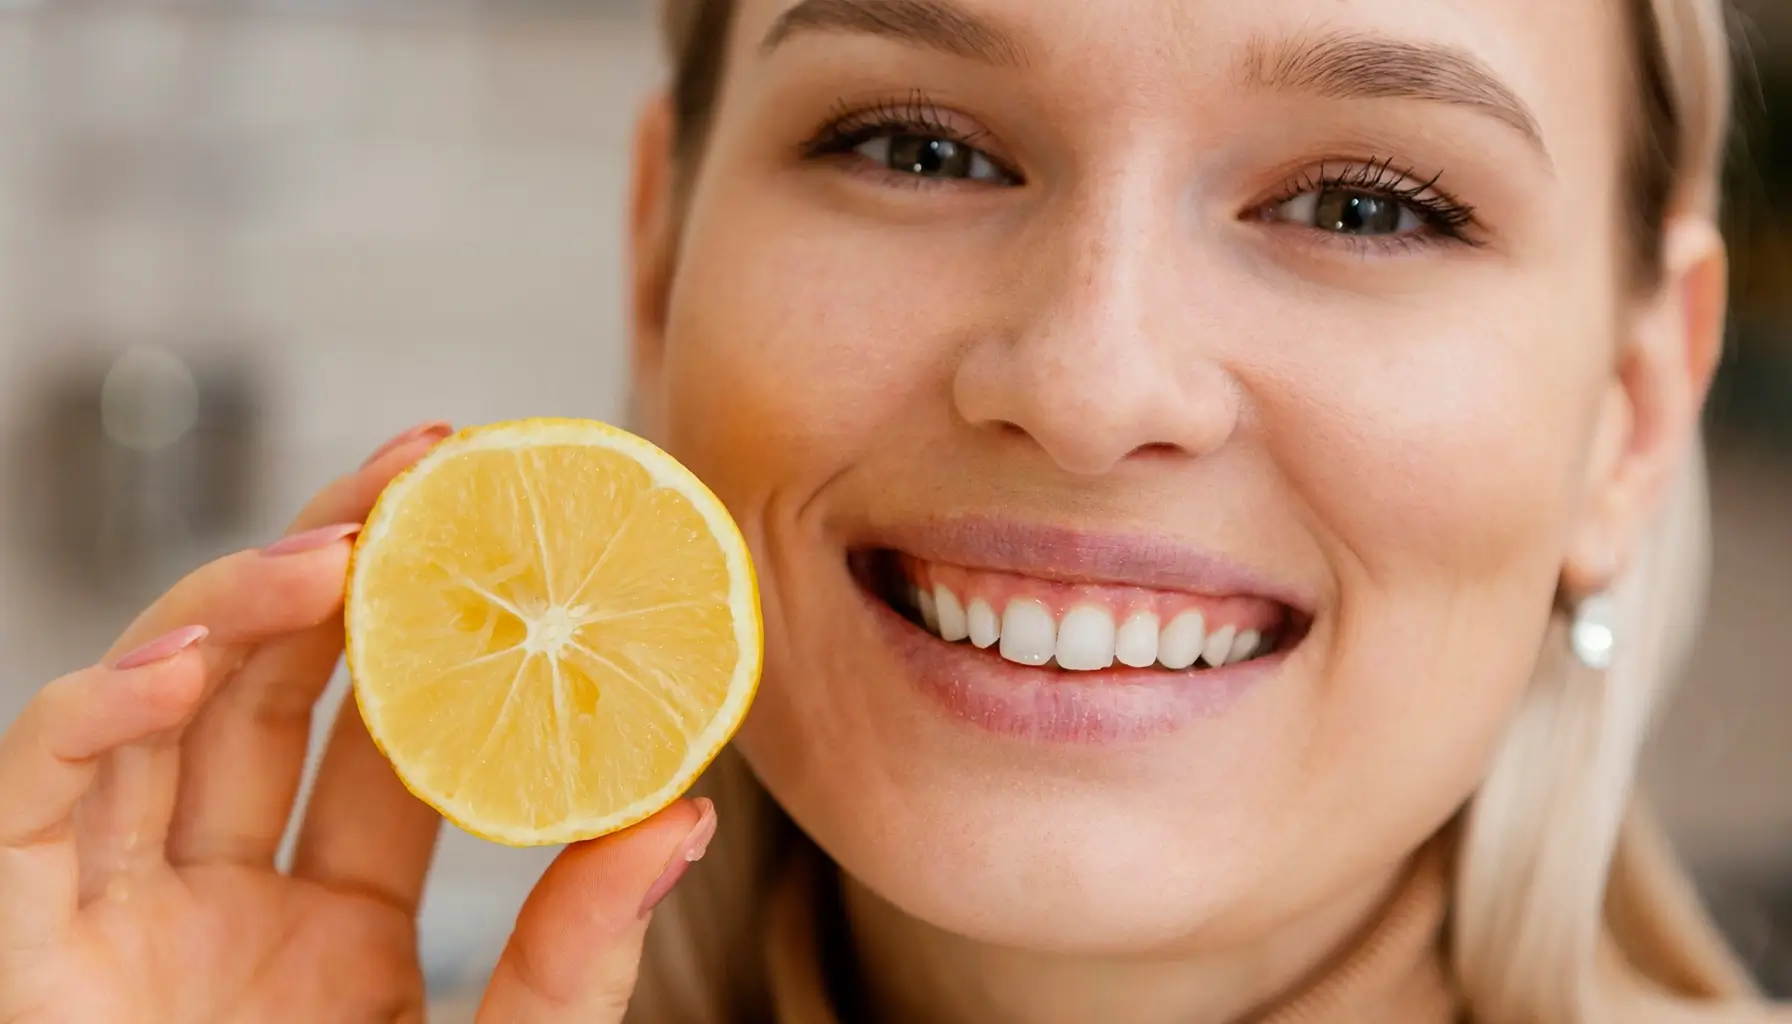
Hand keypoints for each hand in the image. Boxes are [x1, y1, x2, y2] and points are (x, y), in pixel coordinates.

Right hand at [0, 422, 717, 1022]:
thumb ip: (578, 958)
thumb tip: (685, 812)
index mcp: (332, 930)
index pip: (381, 738)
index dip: (434, 630)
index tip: (505, 527)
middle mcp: (218, 906)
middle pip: (267, 689)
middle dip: (339, 563)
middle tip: (432, 465)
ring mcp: (117, 923)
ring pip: (152, 712)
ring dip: (230, 610)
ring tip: (340, 545)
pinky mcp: (22, 955)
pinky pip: (29, 806)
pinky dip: (88, 718)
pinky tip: (180, 663)